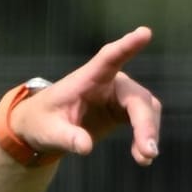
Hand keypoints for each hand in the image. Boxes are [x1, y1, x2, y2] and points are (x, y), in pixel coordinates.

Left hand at [12, 26, 161, 165]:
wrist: (44, 127)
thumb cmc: (42, 121)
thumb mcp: (48, 132)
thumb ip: (67, 137)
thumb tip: (86, 147)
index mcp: (88, 78)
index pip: (109, 58)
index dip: (127, 46)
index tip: (145, 33)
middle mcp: (110, 81)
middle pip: (137, 97)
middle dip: (145, 123)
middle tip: (148, 151)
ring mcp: (120, 95)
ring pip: (146, 109)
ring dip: (148, 132)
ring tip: (144, 159)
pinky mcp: (124, 109)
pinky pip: (144, 120)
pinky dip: (146, 137)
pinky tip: (142, 158)